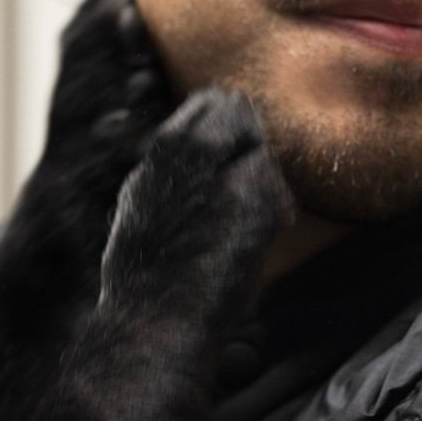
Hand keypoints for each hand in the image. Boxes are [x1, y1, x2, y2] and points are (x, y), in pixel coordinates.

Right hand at [100, 88, 293, 331]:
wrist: (153, 318)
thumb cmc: (146, 275)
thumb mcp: (142, 204)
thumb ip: (175, 169)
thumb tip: (207, 144)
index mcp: (158, 153)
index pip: (211, 102)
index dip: (229, 127)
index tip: (231, 159)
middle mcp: (187, 151)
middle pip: (240, 111)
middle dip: (248, 144)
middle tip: (240, 190)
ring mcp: (220, 173)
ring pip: (262, 155)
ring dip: (261, 188)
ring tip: (231, 232)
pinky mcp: (252, 203)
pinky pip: (278, 195)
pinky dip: (272, 220)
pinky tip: (245, 249)